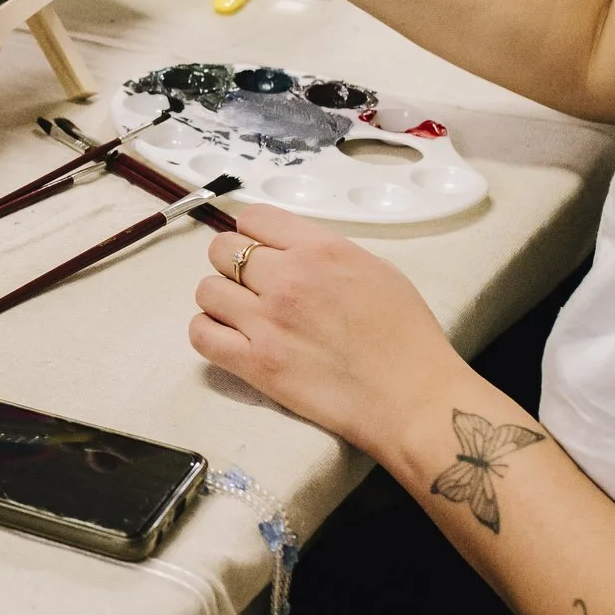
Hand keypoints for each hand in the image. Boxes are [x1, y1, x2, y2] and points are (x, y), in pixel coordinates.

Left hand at [193, 206, 470, 458]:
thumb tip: (291, 250)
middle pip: (221, 250)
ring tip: (242, 315)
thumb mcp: (375, 270)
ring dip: (220, 299)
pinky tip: (229, 337)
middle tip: (250, 285)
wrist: (412, 397)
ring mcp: (267, 321)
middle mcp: (288, 278)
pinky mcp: (255, 363)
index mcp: (320, 249)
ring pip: (207, 290)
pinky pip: (201, 334)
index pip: (253, 218)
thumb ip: (325, 253)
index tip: (258, 249)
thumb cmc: (406, 338)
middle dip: (231, 264)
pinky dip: (208, 332)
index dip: (252, 233)